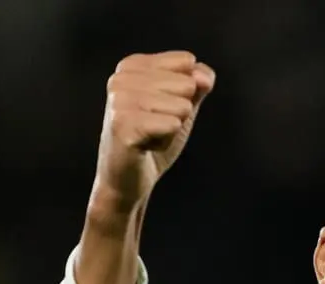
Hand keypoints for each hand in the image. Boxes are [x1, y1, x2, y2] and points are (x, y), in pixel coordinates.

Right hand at [91, 51, 214, 213]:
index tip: (161, 110)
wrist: (129, 179)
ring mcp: (120, 100)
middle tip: (155, 127)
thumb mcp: (181, 106)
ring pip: (181, 106)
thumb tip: (204, 75)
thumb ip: (197, 85)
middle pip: (187, 84)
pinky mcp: (123, 124)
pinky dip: (166, 141)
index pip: (187, 63)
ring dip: (172, 129)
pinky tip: (147, 146)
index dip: (186, 93)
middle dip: (179, 113)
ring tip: (151, 136)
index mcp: (133, 65)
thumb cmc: (153, 139)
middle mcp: (121, 77)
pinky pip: (172, 124)